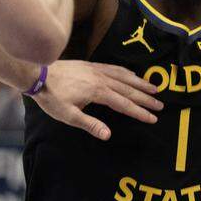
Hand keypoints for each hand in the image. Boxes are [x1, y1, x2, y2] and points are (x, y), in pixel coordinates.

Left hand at [32, 60, 164, 140]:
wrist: (40, 74)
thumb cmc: (53, 97)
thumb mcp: (68, 116)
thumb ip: (90, 124)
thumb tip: (108, 135)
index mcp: (98, 92)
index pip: (124, 104)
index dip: (139, 112)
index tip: (153, 118)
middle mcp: (102, 79)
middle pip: (129, 90)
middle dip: (146, 98)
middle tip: (160, 105)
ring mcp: (98, 70)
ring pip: (125, 77)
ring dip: (141, 83)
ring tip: (154, 88)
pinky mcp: (92, 65)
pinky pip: (115, 68)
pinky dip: (127, 73)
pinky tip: (132, 75)